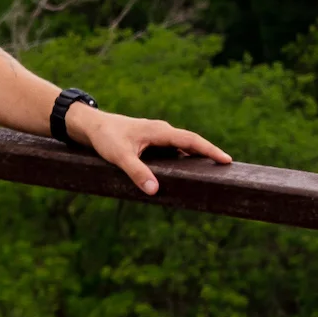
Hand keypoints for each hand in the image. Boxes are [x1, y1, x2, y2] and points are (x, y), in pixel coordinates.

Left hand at [67, 107, 231, 197]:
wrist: (90, 126)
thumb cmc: (105, 138)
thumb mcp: (120, 157)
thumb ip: (137, 173)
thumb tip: (155, 191)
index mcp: (159, 131)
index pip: (191, 140)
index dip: (209, 150)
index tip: (226, 160)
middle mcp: (162, 131)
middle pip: (191, 142)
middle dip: (209, 154)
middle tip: (226, 167)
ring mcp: (157, 136)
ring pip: (182, 146)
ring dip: (196, 156)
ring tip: (212, 171)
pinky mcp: (151, 142)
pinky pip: (173, 150)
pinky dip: (183, 158)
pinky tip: (186, 171)